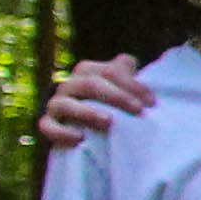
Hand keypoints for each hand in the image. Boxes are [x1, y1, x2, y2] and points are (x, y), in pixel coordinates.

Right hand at [32, 55, 155, 154]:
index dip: (133, 85)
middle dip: (117, 97)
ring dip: (87, 112)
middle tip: (138, 111)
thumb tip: (129, 61)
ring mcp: (56, 104)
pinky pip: (48, 126)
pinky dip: (62, 132)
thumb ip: (124, 72)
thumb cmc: (110, 106)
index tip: (153, 103)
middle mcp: (69, 85)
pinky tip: (79, 138)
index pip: (110, 72)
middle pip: (91, 85)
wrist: (87, 132)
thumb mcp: (120, 88)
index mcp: (87, 72)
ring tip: (109, 122)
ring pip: (65, 104)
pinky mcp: (47, 124)